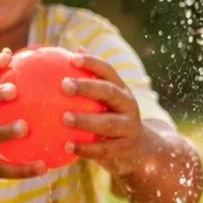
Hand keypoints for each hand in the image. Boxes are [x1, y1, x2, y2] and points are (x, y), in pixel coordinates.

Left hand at [60, 53, 151, 177]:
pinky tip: (67, 147)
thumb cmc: (112, 118)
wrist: (138, 149)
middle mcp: (128, 106)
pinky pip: (104, 149)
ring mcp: (128, 128)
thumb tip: (70, 53)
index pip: (108, 72)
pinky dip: (86, 149)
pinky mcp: (124, 149)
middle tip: (64, 85)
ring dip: (86, 120)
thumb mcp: (106, 101)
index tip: (72, 59)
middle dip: (88, 87)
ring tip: (64, 118)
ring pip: (108, 123)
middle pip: (109, 93)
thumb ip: (90, 81)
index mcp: (121, 90)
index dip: (92, 63)